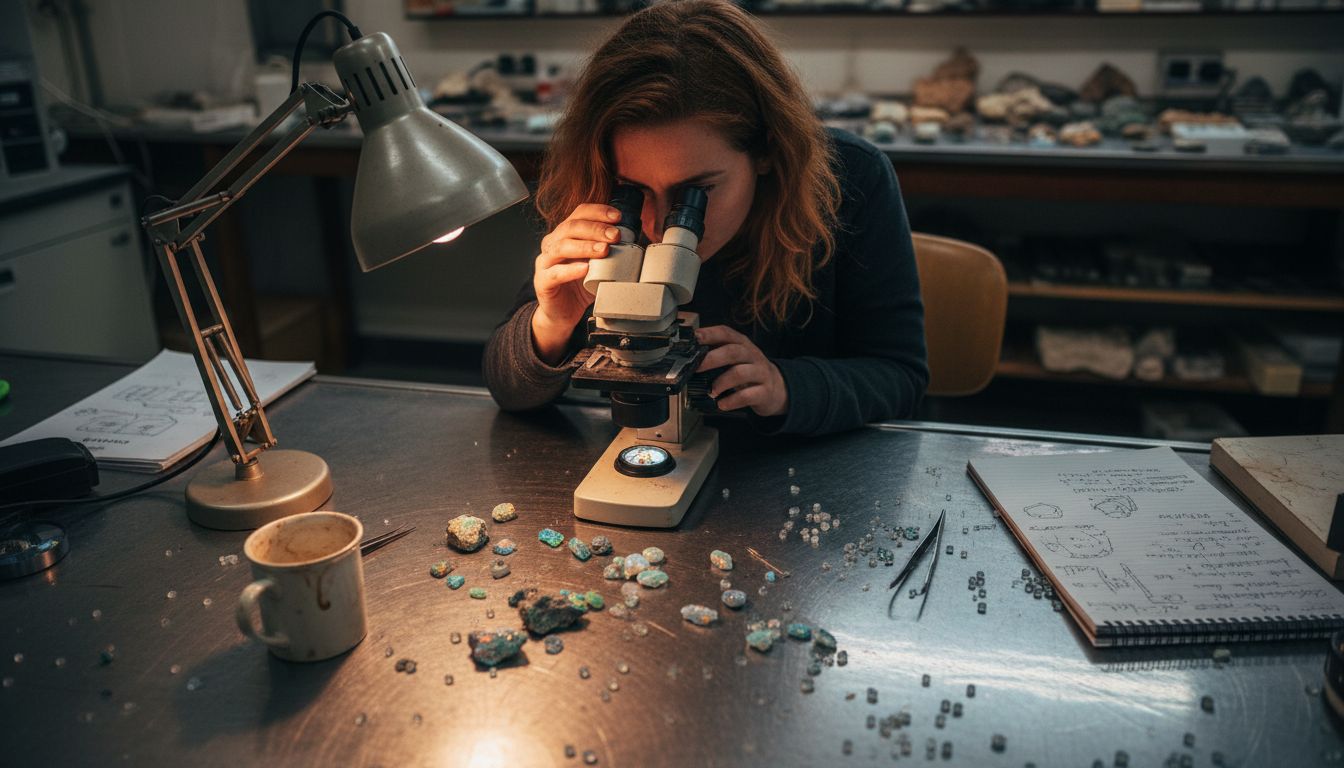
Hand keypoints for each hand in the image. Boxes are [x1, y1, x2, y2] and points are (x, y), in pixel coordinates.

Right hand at [531, 204, 622, 363]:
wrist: (561, 314)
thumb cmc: (579, 287)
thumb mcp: (598, 265)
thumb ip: (610, 251)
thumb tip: (637, 241)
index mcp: (565, 234)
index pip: (579, 214)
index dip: (598, 212)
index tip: (617, 217)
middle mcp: (552, 244)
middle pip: (571, 227)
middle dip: (596, 228)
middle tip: (615, 235)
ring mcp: (545, 262)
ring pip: (561, 247)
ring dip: (585, 246)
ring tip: (604, 250)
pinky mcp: (543, 281)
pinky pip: (555, 273)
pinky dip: (570, 270)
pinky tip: (585, 269)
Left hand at [695, 325, 788, 417]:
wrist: (777, 388)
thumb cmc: (749, 371)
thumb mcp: (736, 358)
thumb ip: (717, 354)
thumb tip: (688, 357)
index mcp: (742, 344)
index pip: (726, 333)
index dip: (710, 334)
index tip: (695, 338)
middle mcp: (752, 355)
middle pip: (733, 352)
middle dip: (712, 359)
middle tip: (696, 368)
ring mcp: (760, 373)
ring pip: (740, 373)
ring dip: (722, 382)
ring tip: (711, 391)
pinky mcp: (764, 391)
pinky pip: (747, 395)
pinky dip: (732, 401)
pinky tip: (722, 404)